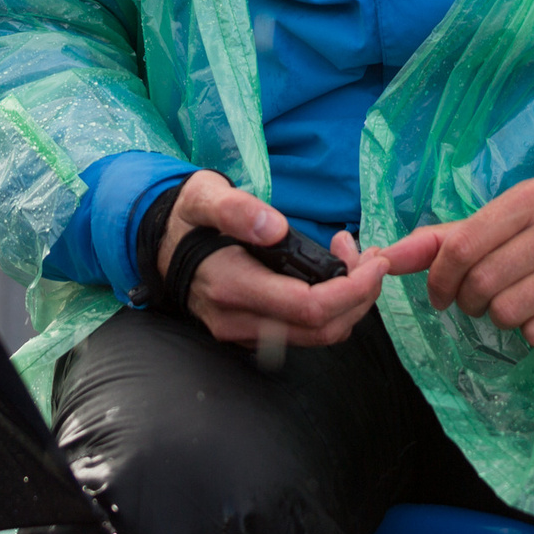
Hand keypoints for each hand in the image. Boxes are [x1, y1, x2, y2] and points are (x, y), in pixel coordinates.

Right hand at [158, 170, 397, 348]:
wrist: (157, 243)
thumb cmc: (187, 216)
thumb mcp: (204, 197)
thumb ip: (236, 209)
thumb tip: (274, 226)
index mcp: (230, 286)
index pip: (309, 307)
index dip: (353, 290)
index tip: (376, 261)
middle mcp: (237, 320)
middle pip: (321, 330)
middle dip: (361, 297)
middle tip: (371, 256)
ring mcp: (243, 333)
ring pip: (316, 337)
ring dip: (350, 303)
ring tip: (355, 259)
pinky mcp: (250, 333)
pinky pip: (303, 333)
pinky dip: (331, 309)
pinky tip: (333, 275)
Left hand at [418, 179, 533, 347]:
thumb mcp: (502, 224)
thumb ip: (442, 240)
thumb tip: (382, 257)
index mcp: (531, 198)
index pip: (461, 247)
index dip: (440, 279)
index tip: (441, 294)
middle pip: (481, 284)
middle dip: (470, 301)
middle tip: (482, 301)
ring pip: (507, 312)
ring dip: (501, 317)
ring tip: (518, 303)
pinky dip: (533, 334)